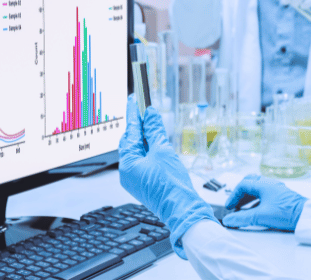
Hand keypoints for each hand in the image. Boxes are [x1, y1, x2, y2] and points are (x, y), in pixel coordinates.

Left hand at [119, 95, 216, 257]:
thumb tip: (150, 114)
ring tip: (153, 122)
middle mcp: (127, 172)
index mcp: (127, 164)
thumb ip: (154, 131)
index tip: (135, 99)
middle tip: (145, 108)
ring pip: (138, 151)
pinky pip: (143, 161)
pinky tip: (157, 142)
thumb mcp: (163, 151)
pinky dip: (149, 149)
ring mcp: (135, 179)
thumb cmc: (172, 185)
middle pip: (131, 141)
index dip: (133, 114)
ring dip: (146, 137)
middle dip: (139, 125)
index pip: (129, 132)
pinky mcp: (145, 183)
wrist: (183, 210)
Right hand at [222, 174, 306, 230]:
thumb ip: (243, 218)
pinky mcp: (282, 197)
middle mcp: (270, 184)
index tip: (229, 206)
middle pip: (250, 182)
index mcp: (263, 185)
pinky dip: (257, 200)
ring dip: (248, 197)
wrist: (306, 216)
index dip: (233, 195)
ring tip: (243, 208)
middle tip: (235, 203)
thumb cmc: (286, 212)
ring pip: (258, 188)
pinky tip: (256, 211)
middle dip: (240, 193)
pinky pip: (265, 194)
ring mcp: (277, 189)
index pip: (243, 185)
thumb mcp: (261, 216)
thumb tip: (229, 220)